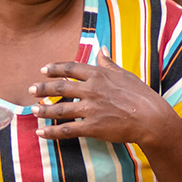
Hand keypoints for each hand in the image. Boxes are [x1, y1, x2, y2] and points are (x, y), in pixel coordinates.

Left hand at [30, 48, 181, 149]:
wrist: (151, 118)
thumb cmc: (140, 94)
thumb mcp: (124, 74)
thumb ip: (108, 63)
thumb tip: (101, 49)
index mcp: (99, 74)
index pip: (71, 68)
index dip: (55, 68)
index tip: (43, 70)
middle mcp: (92, 90)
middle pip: (60, 87)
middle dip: (43, 88)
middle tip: (31, 90)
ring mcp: (91, 109)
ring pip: (60, 109)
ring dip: (44, 110)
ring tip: (33, 110)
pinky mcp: (92, 127)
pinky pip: (67, 129)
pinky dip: (52, 132)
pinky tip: (40, 133)